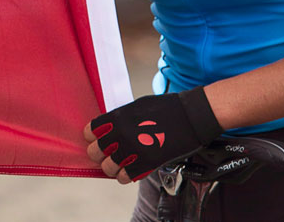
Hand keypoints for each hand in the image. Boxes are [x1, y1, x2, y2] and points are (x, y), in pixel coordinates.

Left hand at [84, 88, 221, 182]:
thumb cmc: (167, 108)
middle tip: (107, 155)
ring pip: (108, 167)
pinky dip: (125, 176)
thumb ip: (121, 117)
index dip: (92, 137)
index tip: (96, 140)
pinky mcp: (147, 162)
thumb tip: (110, 128)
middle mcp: (122, 133)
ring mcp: (134, 149)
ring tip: (119, 166)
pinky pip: (125, 176)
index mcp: (119, 116)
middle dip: (100, 154)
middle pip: (95, 151)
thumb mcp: (138, 106)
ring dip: (112, 168)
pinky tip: (130, 172)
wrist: (192, 116)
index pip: (91, 130)